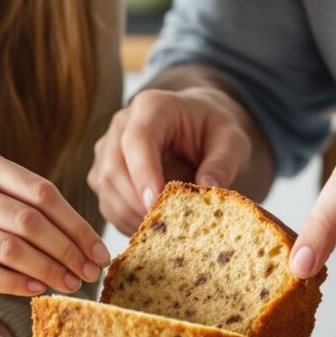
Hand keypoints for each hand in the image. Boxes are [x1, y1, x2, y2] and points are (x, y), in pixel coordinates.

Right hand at [0, 145, 108, 297]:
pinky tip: (37, 290)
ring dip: (48, 270)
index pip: (42, 193)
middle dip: (68, 251)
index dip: (77, 225)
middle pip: (30, 222)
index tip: (99, 250)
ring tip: (69, 284)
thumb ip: (20, 200)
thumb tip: (80, 238)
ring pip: (10, 249)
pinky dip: (16, 284)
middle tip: (90, 273)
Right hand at [89, 86, 255, 233]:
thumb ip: (224, 162)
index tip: (155, 204)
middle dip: (137, 202)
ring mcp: (107, 149)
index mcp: (152, 107)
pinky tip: (153, 227)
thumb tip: (208, 188)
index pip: (137, 140)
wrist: (195, 127)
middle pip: (114, 167)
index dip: (143, 173)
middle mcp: (121, 124)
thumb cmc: (212, 130)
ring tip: (164, 229)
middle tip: (167, 226)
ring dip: (131, 215)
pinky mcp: (103, 172)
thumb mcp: (232, 140)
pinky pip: (107, 201)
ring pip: (106, 188)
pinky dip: (126, 220)